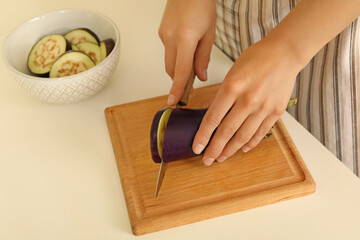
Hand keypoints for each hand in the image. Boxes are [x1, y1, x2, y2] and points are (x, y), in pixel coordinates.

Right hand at [158, 0, 215, 104]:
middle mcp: (170, 38)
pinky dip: (176, 57)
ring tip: (192, 65)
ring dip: (178, 68)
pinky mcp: (161, 32)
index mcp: (185, 39)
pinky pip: (168, 51)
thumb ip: (203, 57)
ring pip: (169, 62)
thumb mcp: (209, 34)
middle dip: (180, 80)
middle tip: (192, 85)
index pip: (180, 72)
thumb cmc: (202, 6)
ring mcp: (163, 35)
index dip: (178, 89)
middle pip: (172, 70)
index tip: (174, 101)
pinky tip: (186, 50)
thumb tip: (200, 76)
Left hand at [192, 38, 301, 165]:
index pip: (213, 118)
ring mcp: (263, 107)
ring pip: (243, 136)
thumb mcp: (231, 72)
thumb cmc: (256, 58)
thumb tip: (205, 112)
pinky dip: (250, 142)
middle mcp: (247, 99)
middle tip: (206, 160)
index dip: (203, 135)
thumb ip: (219, 94)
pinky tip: (242, 149)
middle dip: (214, 148)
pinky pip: (261, 132)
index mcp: (232, 87)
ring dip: (230, 150)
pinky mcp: (276, 111)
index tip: (196, 147)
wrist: (285, 53)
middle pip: (227, 131)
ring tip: (221, 158)